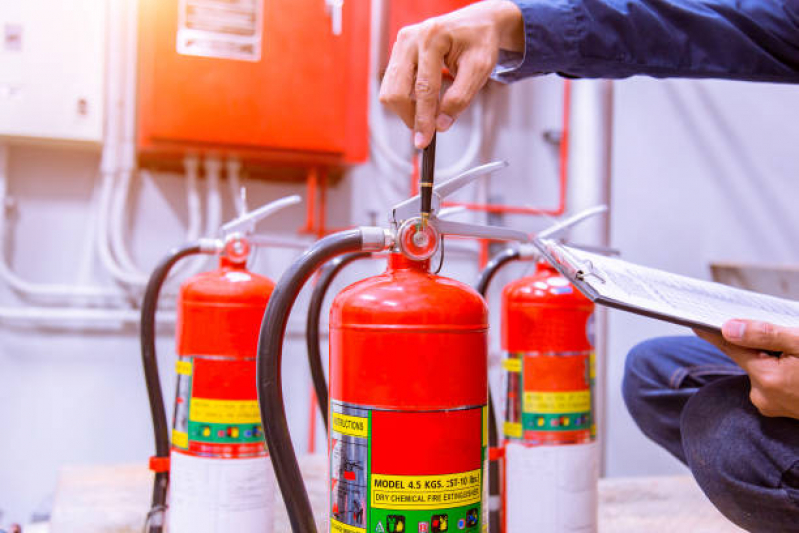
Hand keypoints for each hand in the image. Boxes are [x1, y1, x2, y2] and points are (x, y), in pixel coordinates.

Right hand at [379, 0, 524, 148]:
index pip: (423, 89)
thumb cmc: (479, 41)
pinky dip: (406, 98)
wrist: (476, 23)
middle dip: (409, 116)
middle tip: (426, 129)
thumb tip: (441, 124)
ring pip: (390, 90)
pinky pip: (393, 84)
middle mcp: (411, 38)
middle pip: (396, 91)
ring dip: (406, 108)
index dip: (423, 119)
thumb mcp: (479, 70)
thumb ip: (460, 98)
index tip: (424, 141)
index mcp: (432, 38)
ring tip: (428, 111)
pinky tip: (423, 99)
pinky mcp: (398, 52)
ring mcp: (401, 44)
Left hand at [695, 319, 798, 418]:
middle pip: (748, 359)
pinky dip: (779, 374)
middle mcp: (764, 397)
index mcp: (767, 378)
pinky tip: (797, 371)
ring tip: (798, 359)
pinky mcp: (780, 410)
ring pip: (761, 371)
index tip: (697, 324)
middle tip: (788, 344)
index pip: (730, 348)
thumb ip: (765, 335)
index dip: (714, 334)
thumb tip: (728, 328)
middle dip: (763, 347)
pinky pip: (770, 384)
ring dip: (773, 361)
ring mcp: (772, 406)